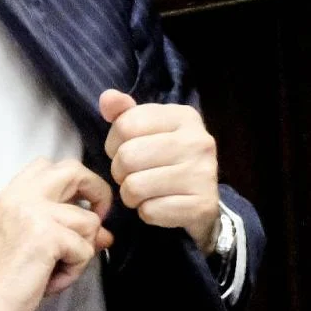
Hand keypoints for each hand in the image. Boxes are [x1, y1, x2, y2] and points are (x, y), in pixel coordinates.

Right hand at [0, 159, 113, 310]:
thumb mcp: (21, 245)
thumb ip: (57, 229)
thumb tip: (101, 232)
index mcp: (7, 197)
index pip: (47, 167)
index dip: (73, 183)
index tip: (81, 207)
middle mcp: (18, 197)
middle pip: (72, 170)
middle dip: (97, 193)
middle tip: (99, 219)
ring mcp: (32, 213)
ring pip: (88, 221)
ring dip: (81, 250)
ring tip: (57, 270)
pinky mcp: (46, 236)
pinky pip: (85, 250)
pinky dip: (73, 272)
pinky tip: (50, 281)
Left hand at [99, 90, 219, 252]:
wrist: (200, 201)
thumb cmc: (166, 159)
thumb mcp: (147, 130)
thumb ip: (124, 113)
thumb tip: (107, 98)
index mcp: (184, 116)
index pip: (125, 124)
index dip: (114, 142)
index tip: (126, 150)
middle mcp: (198, 142)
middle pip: (127, 156)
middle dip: (120, 171)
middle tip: (133, 175)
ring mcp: (203, 175)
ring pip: (134, 186)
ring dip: (130, 194)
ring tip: (144, 191)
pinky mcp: (202, 206)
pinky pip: (149, 211)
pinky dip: (146, 212)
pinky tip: (159, 205)